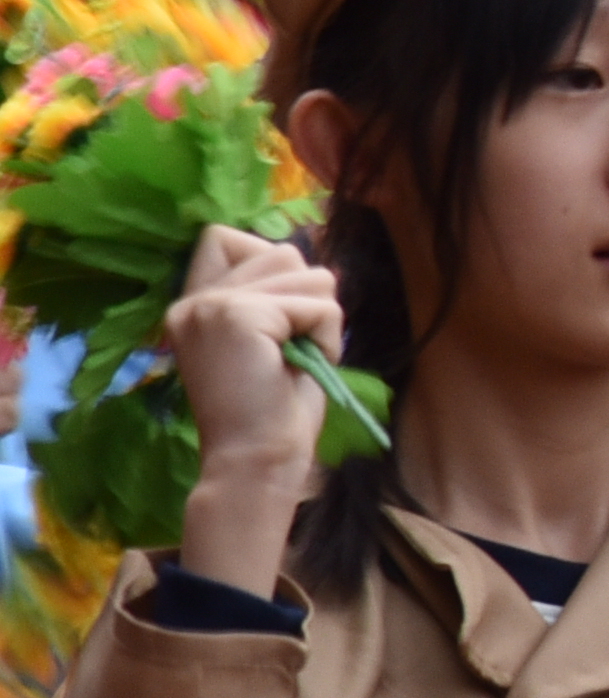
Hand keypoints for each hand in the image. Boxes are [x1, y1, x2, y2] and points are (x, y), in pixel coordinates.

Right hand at [164, 221, 345, 590]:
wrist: (255, 460)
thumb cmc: (271, 409)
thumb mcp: (269, 340)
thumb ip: (273, 294)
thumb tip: (313, 258)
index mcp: (193, 304)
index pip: (226, 236)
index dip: (273, 267)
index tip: (278, 319)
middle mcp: (193, 300)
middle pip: (282, 251)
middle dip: (307, 298)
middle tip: (289, 348)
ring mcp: (211, 305)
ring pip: (308, 272)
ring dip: (320, 318)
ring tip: (293, 358)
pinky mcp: (239, 315)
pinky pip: (319, 304)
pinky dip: (326, 336)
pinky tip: (300, 366)